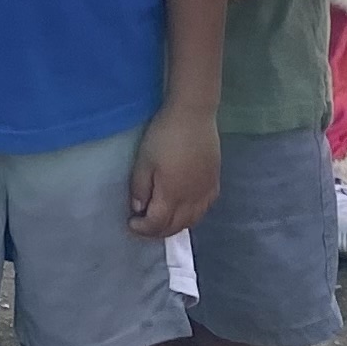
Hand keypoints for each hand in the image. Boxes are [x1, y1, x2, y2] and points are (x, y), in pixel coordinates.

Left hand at [127, 106, 219, 240]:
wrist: (193, 114)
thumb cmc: (165, 135)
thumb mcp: (144, 160)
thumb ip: (140, 188)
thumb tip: (139, 208)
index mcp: (172, 195)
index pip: (157, 224)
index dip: (142, 228)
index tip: (131, 223)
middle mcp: (192, 199)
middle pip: (175, 226)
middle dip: (157, 231)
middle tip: (145, 226)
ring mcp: (206, 191)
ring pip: (192, 220)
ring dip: (176, 226)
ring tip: (163, 220)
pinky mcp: (215, 181)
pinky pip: (205, 208)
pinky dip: (193, 215)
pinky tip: (186, 209)